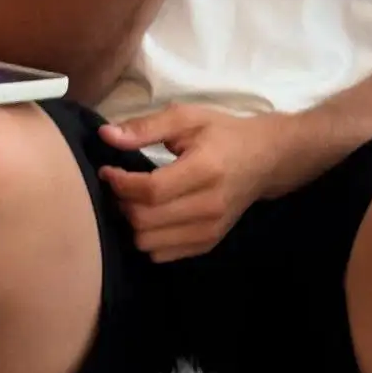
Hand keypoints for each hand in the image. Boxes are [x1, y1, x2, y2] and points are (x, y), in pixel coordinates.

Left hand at [98, 105, 295, 262]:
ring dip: (132, 223)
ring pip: (148, 242)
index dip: (120, 183)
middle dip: (122, 203)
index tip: (108, 171)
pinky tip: (152, 217)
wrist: (266, 159)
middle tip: (121, 186)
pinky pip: (161, 254)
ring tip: (135, 201)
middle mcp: (209, 206)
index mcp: (205, 170)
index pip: (150, 190)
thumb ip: (145, 127)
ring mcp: (210, 229)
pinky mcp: (208, 243)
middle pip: (144, 220)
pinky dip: (148, 238)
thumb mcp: (187, 118)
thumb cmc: (223, 134)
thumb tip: (106, 136)